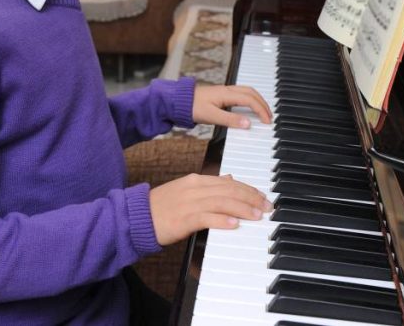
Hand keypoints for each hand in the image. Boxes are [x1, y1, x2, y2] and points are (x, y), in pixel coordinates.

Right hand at [149, 174, 273, 245]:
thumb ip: (209, 185)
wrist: (137, 216)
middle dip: (251, 198)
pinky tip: (234, 224)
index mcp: (196, 180)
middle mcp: (195, 188)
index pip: (229, 182)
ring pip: (222, 202)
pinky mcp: (183, 218)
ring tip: (257, 215)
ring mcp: (189, 203)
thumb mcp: (187, 190)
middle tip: (267, 207)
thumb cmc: (162, 207)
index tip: (262, 197)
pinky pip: (206, 218)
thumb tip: (229, 179)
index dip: (248, 189)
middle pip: (229, 190)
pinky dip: (222, 220)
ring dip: (243, 209)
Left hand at [192, 84, 271, 128]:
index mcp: (227, 94)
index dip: (261, 110)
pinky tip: (249, 108)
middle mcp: (228, 90)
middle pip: (252, 93)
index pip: (250, 100)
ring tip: (263, 112)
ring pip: (247, 92)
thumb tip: (248, 123)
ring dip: (257, 100)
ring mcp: (225, 91)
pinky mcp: (222, 94)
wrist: (178, 101)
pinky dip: (250, 100)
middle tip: (269, 116)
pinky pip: (241, 94)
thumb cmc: (192, 107)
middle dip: (263, 104)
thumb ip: (230, 120)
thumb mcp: (212, 116)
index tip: (267, 121)